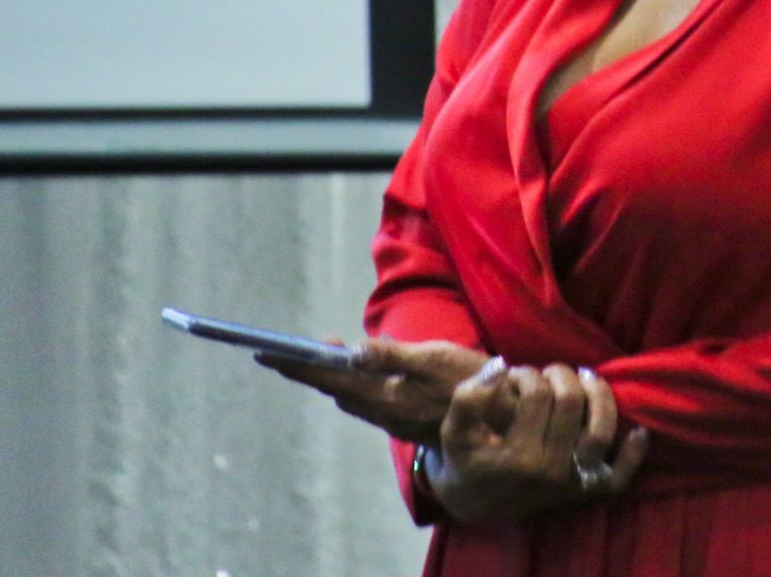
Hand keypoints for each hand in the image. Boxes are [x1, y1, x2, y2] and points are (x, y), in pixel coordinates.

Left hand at [256, 336, 487, 444]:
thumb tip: (352, 350)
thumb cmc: (471, 382)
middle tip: (282, 352)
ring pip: (350, 395)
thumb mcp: (435, 358)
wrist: (503, 420)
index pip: (330, 377)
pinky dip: (352, 383)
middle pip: (335, 387)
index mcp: (384, 394)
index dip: (298, 365)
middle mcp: (383, 410)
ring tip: (315, 356)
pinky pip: (366, 400)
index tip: (267, 353)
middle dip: (308, 369)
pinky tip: (357, 374)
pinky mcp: (406, 417)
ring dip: (329, 376)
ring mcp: (394, 416)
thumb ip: (393, 356)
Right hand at [429, 357, 649, 524]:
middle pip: (571, 403)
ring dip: (598, 395)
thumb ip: (470, 396)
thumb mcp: (455, 430)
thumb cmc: (466, 460)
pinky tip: (639, 432)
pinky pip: (617, 478)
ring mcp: (571, 484)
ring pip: (600, 430)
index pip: (536, 395)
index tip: (515, 374)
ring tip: (585, 379)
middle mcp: (549, 472)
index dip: (526, 374)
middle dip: (561, 375)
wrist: (476, 505)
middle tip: (548, 372)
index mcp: (518, 456)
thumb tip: (500, 365)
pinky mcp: (583, 493)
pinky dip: (632, 455)